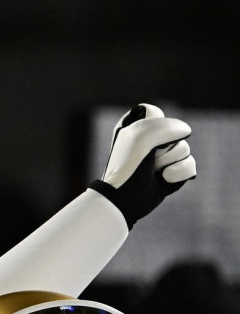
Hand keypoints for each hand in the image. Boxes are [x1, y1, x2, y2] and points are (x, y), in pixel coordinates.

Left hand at [88, 103, 195, 226]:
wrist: (124, 200)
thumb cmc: (127, 168)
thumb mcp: (142, 138)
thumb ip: (166, 126)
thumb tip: (186, 131)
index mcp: (133, 127)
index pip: (154, 112)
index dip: (150, 127)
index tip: (137, 142)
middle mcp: (149, 140)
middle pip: (174, 131)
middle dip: (163, 148)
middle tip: (146, 159)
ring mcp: (162, 157)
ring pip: (184, 148)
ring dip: (170, 162)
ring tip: (153, 172)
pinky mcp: (172, 171)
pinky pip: (190, 164)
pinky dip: (180, 173)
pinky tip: (165, 179)